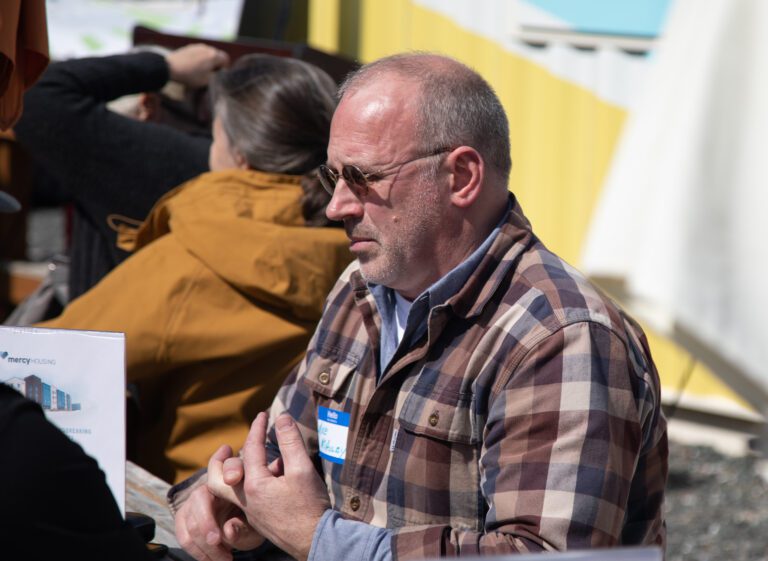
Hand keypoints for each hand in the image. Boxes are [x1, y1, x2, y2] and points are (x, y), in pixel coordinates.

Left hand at [165, 43, 228, 87]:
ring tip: (200, 70)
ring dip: (207, 61)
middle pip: (216, 55)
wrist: (170, 68)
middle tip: (210, 74)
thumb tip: (218, 73)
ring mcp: (197, 46)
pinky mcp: (189, 47)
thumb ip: (216, 76)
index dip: (224, 68)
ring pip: (207, 53)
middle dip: (215, 64)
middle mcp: (207, 48)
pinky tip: (192, 66)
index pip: (226, 59)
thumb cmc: (190, 76)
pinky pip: (199, 52)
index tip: (218, 75)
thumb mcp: (207, 81)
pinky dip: (199, 58)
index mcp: (214, 55)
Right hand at [175, 445, 263, 560]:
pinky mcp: (186, 516)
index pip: (229, 464)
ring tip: (225, 558)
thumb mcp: (258, 521)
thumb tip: (228, 530)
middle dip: (206, 521)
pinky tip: (211, 559)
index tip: (233, 479)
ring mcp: (196, 501)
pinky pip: (183, 533)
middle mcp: (211, 485)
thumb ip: (246, 524)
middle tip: (217, 540)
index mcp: (234, 477)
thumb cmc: (256, 519)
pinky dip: (195, 550)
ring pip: (189, 518)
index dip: (230, 467)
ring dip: (203, 543)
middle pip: (200, 496)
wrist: (245, 527)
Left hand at [207, 412, 331, 560]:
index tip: (263, 415)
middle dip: (219, 461)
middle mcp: (246, 500)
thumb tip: (282, 417)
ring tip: (244, 461)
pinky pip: (240, 501)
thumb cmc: (310, 506)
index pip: (251, 448)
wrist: (315, 541)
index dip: (258, 428)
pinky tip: (263, 480)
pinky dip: (244, 486)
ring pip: (226, 492)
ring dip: (230, 475)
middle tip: (226, 447)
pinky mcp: (258, 522)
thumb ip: (290, 441)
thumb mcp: (303, 469)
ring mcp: (250, 513)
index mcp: (254, 485)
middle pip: (217, 479)